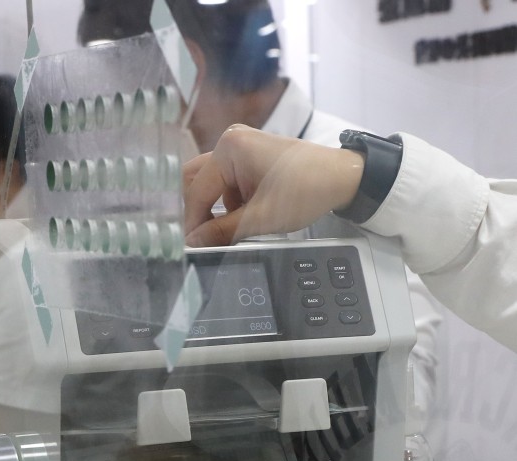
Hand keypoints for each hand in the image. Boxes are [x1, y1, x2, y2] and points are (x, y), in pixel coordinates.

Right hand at [182, 125, 364, 246]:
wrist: (343, 178)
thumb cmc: (307, 190)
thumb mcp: (260, 218)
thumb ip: (221, 231)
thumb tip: (193, 243)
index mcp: (230, 148)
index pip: (197, 191)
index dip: (192, 222)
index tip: (191, 245)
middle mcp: (231, 140)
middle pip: (194, 180)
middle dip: (199, 210)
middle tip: (203, 236)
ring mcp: (241, 145)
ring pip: (211, 182)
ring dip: (216, 206)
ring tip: (230, 228)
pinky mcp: (250, 154)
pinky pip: (227, 179)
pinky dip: (229, 200)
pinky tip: (244, 215)